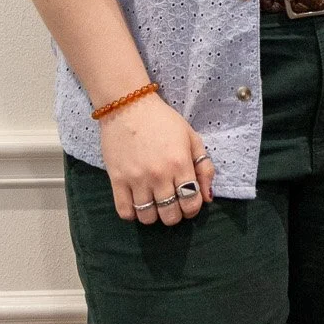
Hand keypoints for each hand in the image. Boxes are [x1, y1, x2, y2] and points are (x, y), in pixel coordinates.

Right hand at [98, 93, 213, 224]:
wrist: (128, 106)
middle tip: (172, 204)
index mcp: (180, 164)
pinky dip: (132, 215)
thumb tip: (207, 197)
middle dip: (175, 215)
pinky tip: (137, 205)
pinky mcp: (116, 180)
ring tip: (155, 204)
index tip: (189, 203)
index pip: (191, 203)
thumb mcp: (191, 137)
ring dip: (154, 216)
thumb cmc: (163, 121)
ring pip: (148, 217)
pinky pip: (125, 211)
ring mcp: (136, 179)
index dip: (193, 209)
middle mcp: (159, 175)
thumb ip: (204, 166)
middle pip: (170, 215)